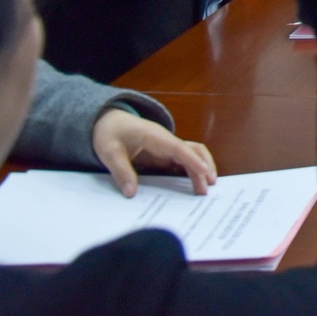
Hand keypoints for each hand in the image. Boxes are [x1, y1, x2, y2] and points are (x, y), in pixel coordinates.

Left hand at [91, 109, 215, 196]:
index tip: (204, 173)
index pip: (180, 149)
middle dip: (203, 166)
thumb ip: (121, 171)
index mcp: (155, 137)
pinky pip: (182, 161)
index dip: (193, 161)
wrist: (108, 122)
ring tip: (205, 186)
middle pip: (193, 149)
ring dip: (201, 168)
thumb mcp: (109, 153)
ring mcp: (166, 147)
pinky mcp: (163, 154)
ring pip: (192, 154)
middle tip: (208, 186)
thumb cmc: (110, 133)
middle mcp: (166, 141)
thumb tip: (131, 193)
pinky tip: (194, 182)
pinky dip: (191, 170)